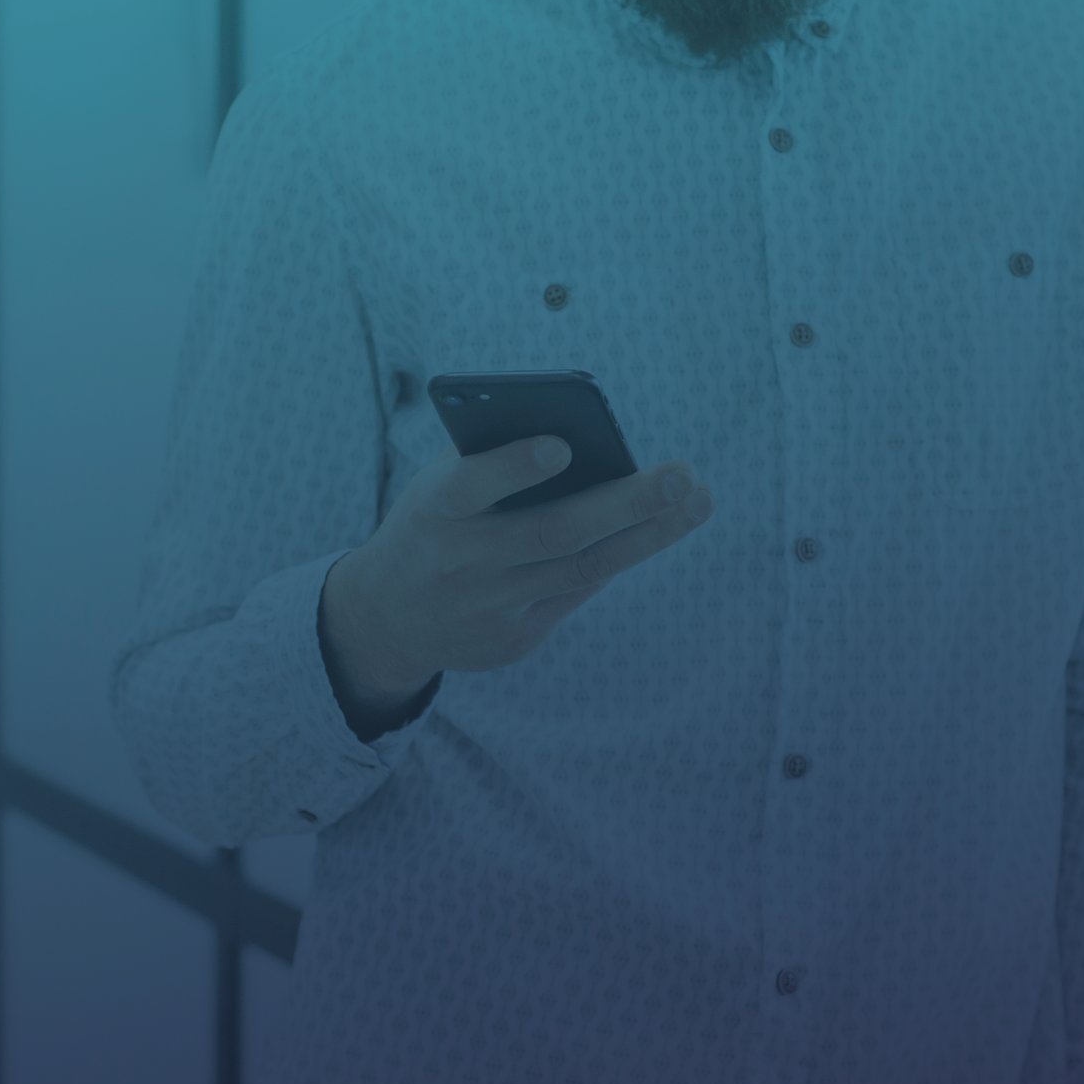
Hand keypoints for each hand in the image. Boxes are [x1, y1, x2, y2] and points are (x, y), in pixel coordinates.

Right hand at [320, 435, 713, 722]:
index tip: (562, 445)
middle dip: (626, 504)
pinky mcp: (512, 642)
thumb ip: (492, 463)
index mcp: (434, 513)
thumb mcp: (438, 489)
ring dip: (648, 533)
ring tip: (698, 500)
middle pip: (554, 534)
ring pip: (582, 568)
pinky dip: (614, 557)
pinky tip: (655, 529)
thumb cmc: (433, 524)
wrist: (385, 618)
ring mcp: (489, 609)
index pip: (470, 487)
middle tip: (684, 476)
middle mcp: (461, 564)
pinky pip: (575, 593)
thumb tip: (585, 441)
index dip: (512, 467)